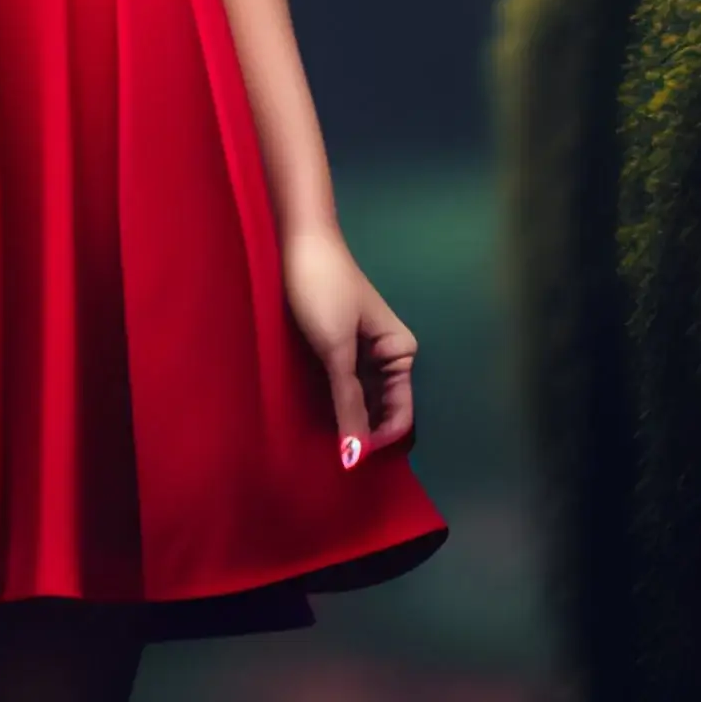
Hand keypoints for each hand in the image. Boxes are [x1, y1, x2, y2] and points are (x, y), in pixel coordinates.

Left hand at [279, 225, 417, 467]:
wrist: (299, 243)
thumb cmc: (324, 290)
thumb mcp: (337, 349)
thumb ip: (348, 402)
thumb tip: (355, 456)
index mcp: (401, 355)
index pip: (401, 416)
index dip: (379, 441)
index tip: (349, 458)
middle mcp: (388, 358)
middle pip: (383, 413)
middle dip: (364, 435)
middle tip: (334, 457)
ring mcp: (363, 355)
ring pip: (362, 403)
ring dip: (348, 422)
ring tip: (324, 443)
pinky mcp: (339, 349)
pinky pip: (344, 388)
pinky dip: (336, 405)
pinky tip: (318, 417)